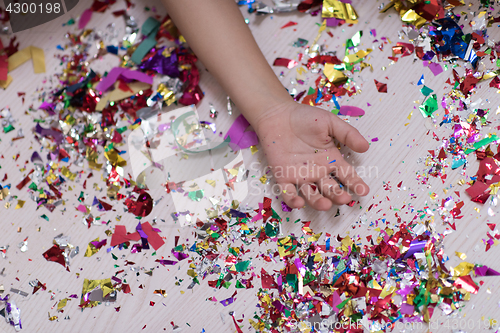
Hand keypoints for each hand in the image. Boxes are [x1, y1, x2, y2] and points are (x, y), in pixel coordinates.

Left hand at [253, 101, 369, 210]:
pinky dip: (293, 200)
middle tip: (344, 199)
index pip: (347, 176)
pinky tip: (299, 203)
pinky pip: (288, 193)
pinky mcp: (283, 177)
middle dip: (337, 195)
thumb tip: (366, 146)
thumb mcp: (330, 123)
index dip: (355, 184)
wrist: (278, 114)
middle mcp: (318, 172)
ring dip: (318, 201)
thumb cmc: (305, 118)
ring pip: (311, 194)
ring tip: (324, 204)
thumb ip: (347, 134)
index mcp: (332, 161)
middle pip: (330, 189)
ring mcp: (301, 176)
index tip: (364, 191)